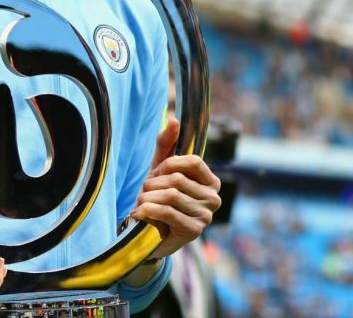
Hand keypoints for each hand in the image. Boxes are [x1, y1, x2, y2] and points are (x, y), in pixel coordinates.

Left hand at [130, 119, 220, 260]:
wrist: (150, 233)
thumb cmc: (159, 197)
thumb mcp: (161, 168)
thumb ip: (167, 144)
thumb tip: (173, 119)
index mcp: (211, 181)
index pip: (193, 161)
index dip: (169, 164)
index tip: (156, 173)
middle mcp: (214, 198)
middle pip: (178, 179)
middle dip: (153, 183)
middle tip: (144, 191)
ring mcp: (206, 216)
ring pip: (171, 195)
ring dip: (147, 198)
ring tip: (141, 203)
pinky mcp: (194, 231)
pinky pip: (167, 212)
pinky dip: (147, 210)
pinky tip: (138, 213)